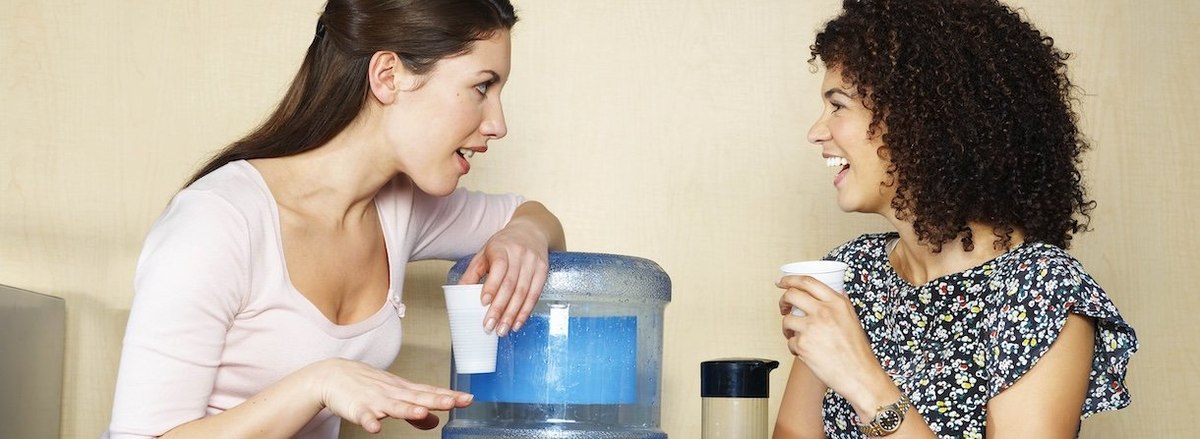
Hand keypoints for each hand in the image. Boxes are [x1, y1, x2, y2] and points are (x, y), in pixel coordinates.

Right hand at [308, 358, 472, 432]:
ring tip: (421, 412)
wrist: (332, 374)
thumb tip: (435, 421)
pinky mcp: (356, 407)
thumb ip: (415, 409)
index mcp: (404, 390)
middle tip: (454, 402)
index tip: (468, 399)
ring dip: (407, 409)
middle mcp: (393, 393)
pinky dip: (369, 421)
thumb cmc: (367, 385)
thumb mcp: (394, 395)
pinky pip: (363, 416)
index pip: (430, 392)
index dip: (449, 396)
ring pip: (394, 406)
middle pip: (417, 397)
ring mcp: (375, 399)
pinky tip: (375, 428)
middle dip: (436, 400)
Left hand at [458, 220, 549, 336]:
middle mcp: (520, 254)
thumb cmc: (504, 244)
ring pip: (523, 292)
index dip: (492, 286)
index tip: (483, 302)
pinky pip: (534, 294)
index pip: (499, 267)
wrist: (531, 230)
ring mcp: (533, 263)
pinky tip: (517, 322)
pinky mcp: (543, 271)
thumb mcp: (485, 252)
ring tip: (503, 329)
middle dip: (500, 308)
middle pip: (511, 284)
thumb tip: (459, 292)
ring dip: (513, 314)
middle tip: (490, 326)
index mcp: (502, 247)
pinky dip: (525, 311)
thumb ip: (473, 272)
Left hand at [777, 275, 892, 408]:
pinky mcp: (803, 345)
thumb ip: (840, 303)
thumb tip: (834, 289)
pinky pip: (789, 341)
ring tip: (796, 335)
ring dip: (787, 328)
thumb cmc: (857, 351)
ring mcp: (811, 328)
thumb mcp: (853, 319)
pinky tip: (804, 352)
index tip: (781, 282)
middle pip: (791, 295)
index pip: (808, 281)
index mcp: (836, 303)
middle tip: (783, 308)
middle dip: (783, 301)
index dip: (790, 279)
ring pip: (786, 320)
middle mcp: (823, 312)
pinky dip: (794, 347)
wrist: (859, 375)